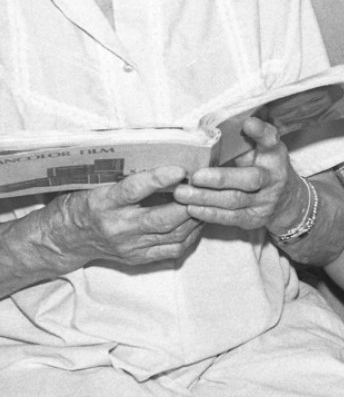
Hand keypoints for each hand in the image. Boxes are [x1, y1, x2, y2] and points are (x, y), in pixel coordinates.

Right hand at [59, 166, 202, 266]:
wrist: (65, 239)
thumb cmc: (85, 202)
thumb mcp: (96, 183)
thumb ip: (126, 175)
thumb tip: (164, 155)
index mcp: (103, 203)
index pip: (134, 190)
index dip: (159, 179)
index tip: (182, 169)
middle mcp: (117, 228)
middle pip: (162, 218)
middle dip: (189, 203)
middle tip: (205, 187)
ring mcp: (129, 246)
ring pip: (173, 235)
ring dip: (195, 218)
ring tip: (206, 201)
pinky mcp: (138, 258)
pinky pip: (173, 249)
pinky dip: (191, 235)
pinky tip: (198, 220)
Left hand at [172, 117, 298, 231]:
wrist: (286, 201)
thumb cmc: (263, 168)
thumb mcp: (260, 151)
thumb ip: (243, 139)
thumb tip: (212, 123)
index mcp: (274, 154)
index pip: (271, 140)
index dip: (261, 132)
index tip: (248, 123)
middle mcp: (274, 177)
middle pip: (251, 178)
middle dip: (221, 178)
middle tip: (195, 176)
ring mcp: (266, 200)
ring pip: (235, 200)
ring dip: (206, 197)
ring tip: (182, 193)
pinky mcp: (255, 218)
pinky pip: (230, 218)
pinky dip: (210, 213)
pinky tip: (192, 208)